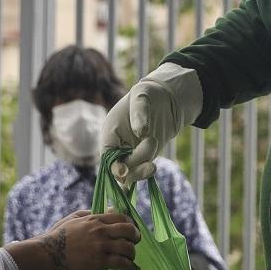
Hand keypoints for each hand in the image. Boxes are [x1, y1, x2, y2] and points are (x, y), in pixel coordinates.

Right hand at [38, 212, 140, 269]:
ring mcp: (101, 246)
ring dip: (132, 253)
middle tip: (135, 242)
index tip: (131, 229)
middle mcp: (100, 231)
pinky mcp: (99, 261)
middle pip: (129, 230)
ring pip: (128, 247)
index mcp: (95, 219)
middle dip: (136, 236)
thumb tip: (109, 210)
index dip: (130, 223)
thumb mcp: (74, 218)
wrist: (49, 254)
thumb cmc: (58, 235)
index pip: (121, 217)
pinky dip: (131, 267)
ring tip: (131, 257)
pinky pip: (122, 263)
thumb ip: (91, 213)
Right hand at [101, 63, 202, 184]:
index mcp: (110, 133)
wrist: (164, 100)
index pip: (107, 155)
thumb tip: (141, 132)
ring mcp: (131, 155)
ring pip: (131, 173)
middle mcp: (117, 147)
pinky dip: (145, 174)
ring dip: (143, 168)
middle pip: (120, 168)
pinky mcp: (143, 159)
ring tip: (155, 148)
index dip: (113, 166)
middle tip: (152, 141)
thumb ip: (139, 113)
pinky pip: (141, 173)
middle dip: (136, 161)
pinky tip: (151, 170)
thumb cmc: (147, 95)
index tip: (123, 171)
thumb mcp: (142, 97)